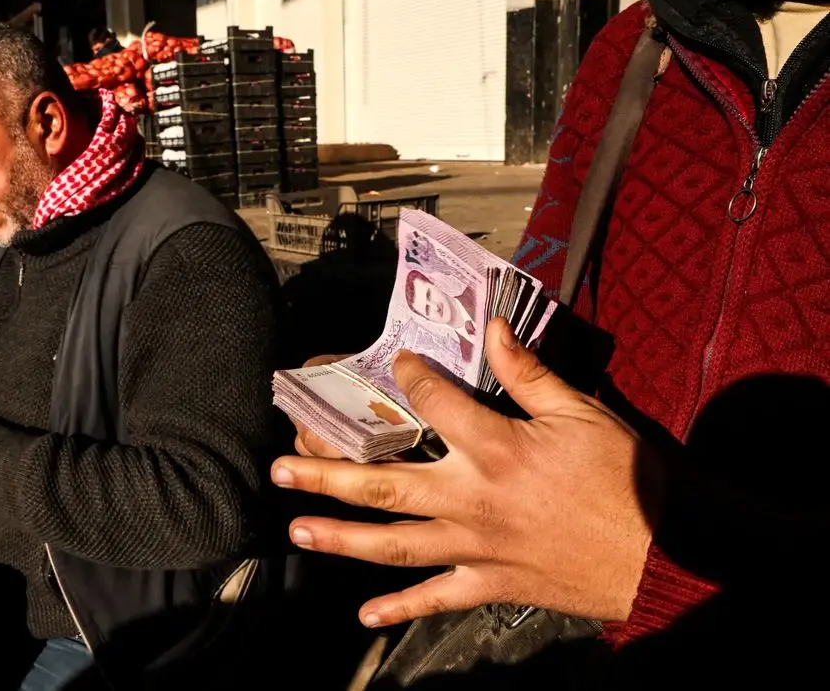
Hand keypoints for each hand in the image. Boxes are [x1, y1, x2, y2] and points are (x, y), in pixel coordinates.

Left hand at [272, 318, 654, 626]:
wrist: (663, 550)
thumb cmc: (625, 477)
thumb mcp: (581, 412)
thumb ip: (527, 372)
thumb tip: (490, 326)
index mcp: (496, 447)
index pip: (431, 403)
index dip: (406, 377)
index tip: (391, 364)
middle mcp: (472, 498)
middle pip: (384, 483)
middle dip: (326, 474)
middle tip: (279, 468)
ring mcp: (476, 546)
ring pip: (394, 543)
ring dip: (341, 537)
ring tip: (296, 529)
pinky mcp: (490, 583)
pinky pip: (436, 598)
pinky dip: (400, 608)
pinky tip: (363, 616)